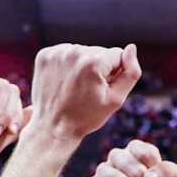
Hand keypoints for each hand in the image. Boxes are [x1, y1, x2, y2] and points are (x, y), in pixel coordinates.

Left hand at [24, 43, 141, 147]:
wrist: (52, 128)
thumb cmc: (86, 117)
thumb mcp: (115, 100)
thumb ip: (130, 73)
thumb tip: (131, 48)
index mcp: (93, 62)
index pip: (117, 54)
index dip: (115, 73)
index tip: (102, 89)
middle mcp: (74, 52)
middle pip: (99, 51)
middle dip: (99, 68)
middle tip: (88, 90)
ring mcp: (56, 53)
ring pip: (83, 51)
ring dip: (83, 66)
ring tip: (76, 87)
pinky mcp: (44, 55)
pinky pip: (66, 52)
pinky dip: (68, 65)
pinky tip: (65, 81)